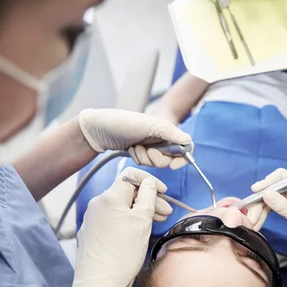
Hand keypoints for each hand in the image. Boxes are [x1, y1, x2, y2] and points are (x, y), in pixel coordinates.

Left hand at [63, 167, 171, 286]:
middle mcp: (97, 204)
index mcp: (109, 197)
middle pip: (127, 193)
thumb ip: (148, 197)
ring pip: (120, 208)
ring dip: (140, 212)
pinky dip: (127, 222)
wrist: (99, 284)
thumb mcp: (142, 221)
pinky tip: (138, 233)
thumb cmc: (122, 252)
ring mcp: (92, 220)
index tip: (163, 191)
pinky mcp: (91, 234)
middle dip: (148, 199)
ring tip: (157, 222)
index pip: (130, 176)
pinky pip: (112, 220)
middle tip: (166, 212)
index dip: (149, 181)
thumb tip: (149, 183)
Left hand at [78, 108, 192, 168]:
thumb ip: (170, 133)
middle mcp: (161, 137)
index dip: (182, 158)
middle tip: (146, 149)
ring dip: (146, 158)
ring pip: (158, 163)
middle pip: (171, 158)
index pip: (185, 146)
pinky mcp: (142, 151)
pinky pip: (147, 163)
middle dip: (157, 158)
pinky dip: (139, 159)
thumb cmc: (122, 122)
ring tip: (135, 147)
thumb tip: (189, 141)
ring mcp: (151, 145)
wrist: (98, 129)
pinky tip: (130, 150)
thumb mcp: (149, 125)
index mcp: (167, 129)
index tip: (173, 165)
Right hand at [246, 168, 286, 253]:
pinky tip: (257, 223)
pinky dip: (263, 214)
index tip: (255, 191)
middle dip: (259, 201)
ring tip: (252, 223)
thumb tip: (265, 194)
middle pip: (271, 190)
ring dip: (259, 210)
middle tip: (251, 216)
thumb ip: (282, 205)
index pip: (280, 177)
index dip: (267, 182)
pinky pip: (271, 208)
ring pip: (269, 200)